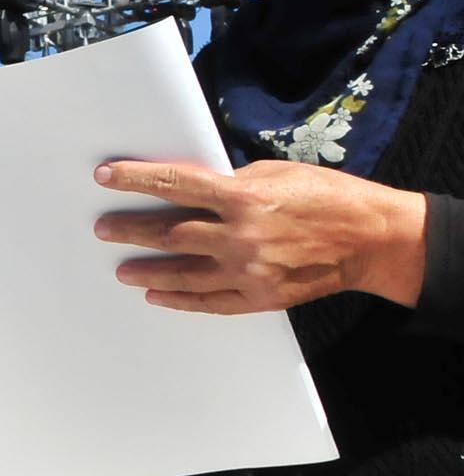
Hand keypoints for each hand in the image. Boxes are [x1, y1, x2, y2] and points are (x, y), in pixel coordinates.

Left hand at [96, 158, 429, 312]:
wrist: (371, 238)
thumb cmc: (324, 196)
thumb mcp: (275, 173)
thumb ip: (229, 184)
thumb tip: (187, 189)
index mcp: (244, 197)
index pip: (175, 184)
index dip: (136, 179)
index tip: (105, 177)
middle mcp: (242, 236)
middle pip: (170, 232)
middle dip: (131, 230)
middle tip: (103, 229)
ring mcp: (249, 271)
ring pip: (183, 272)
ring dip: (147, 270)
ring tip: (121, 269)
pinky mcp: (260, 297)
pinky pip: (209, 302)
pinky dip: (179, 300)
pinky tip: (156, 295)